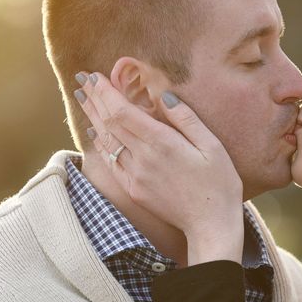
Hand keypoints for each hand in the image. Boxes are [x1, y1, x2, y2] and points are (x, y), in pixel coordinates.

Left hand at [74, 72, 243, 264]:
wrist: (211, 225)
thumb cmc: (219, 184)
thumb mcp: (211, 145)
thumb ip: (185, 118)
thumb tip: (163, 95)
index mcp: (162, 143)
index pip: (122, 111)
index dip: (106, 92)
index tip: (96, 76)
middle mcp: (143, 158)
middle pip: (109, 123)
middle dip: (95, 99)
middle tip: (82, 79)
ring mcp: (135, 176)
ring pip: (106, 141)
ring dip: (93, 117)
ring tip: (84, 98)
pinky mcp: (134, 190)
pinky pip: (111, 162)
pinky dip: (101, 144)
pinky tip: (96, 132)